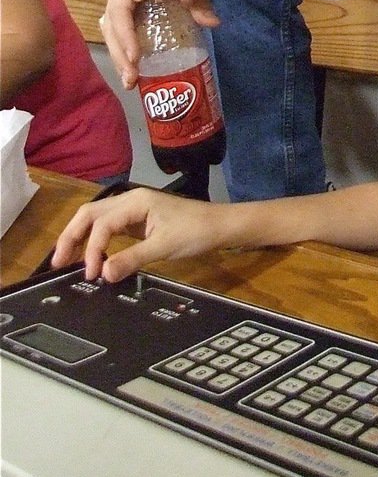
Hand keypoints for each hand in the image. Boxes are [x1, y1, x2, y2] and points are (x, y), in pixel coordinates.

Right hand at [51, 187, 226, 282]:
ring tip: (66, 260)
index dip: (92, 250)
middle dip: (72, 236)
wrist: (219, 226)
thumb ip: (132, 260)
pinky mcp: (138, 220)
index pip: (102, 224)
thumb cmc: (196, 231)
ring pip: (97, 219)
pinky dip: (95, 240)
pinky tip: (91, 256)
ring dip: (80, 237)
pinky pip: (109, 227)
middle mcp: (130, 201)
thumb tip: (103, 276)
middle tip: (58, 263)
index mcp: (135, 202)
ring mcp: (134, 210)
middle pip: (90, 214)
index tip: (91, 274)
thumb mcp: (164, 247)